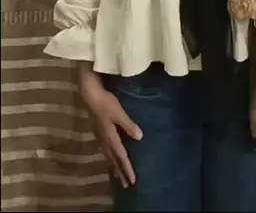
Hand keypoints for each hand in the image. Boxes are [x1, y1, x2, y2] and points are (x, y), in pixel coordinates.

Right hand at [78, 64, 141, 188]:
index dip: (127, 168)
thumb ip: (128, 125)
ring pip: (108, 156)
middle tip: (125, 184)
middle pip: (113, 160)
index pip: (121, 156)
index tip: (132, 180)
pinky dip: (108, 157)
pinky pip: (104, 149)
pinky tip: (108, 155)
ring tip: (117, 175)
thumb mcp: (119, 113)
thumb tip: (139, 137)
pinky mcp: (97, 131)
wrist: (89, 95)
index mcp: (111, 137)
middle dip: (120, 172)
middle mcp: (104, 140)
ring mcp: (99, 136)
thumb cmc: (106, 103)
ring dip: (113, 166)